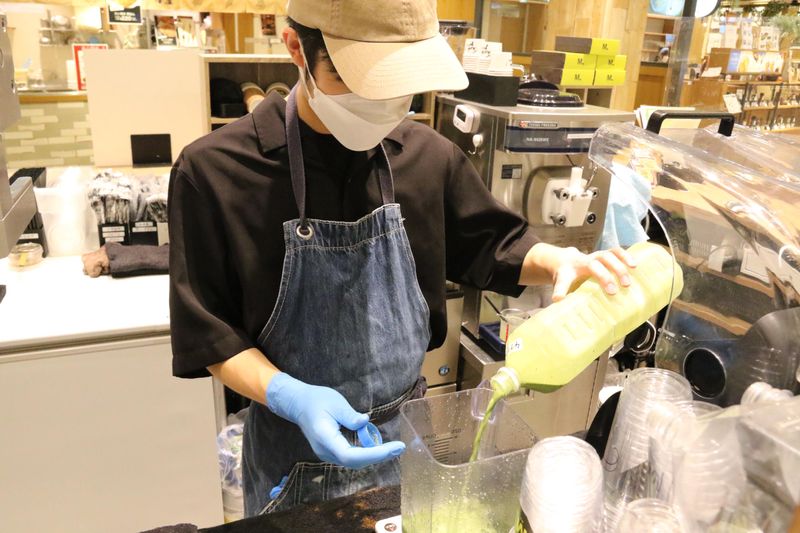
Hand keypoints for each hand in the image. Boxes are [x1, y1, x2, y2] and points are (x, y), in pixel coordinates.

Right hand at [266, 373, 405, 468]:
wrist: (299, 404)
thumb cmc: (317, 399)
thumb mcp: (335, 403)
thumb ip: (349, 416)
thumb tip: (365, 422)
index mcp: (325, 438)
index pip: (350, 455)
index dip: (373, 455)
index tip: (392, 448)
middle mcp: (325, 451)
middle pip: (354, 462)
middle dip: (379, 456)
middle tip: (400, 448)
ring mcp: (327, 453)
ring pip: (354, 462)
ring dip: (374, 456)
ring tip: (394, 448)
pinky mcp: (331, 451)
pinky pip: (351, 457)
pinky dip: (366, 453)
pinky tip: (379, 446)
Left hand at [545, 246, 636, 301]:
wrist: (565, 261)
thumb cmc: (565, 274)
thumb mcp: (561, 282)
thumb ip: (560, 290)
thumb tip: (557, 300)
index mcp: (577, 266)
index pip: (586, 269)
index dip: (596, 279)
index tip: (604, 292)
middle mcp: (588, 258)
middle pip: (600, 259)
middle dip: (609, 273)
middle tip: (616, 290)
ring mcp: (598, 256)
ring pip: (611, 253)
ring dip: (622, 261)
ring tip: (632, 270)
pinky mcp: (606, 256)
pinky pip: (617, 252)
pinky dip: (626, 256)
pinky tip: (636, 266)